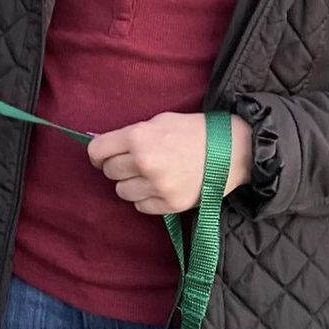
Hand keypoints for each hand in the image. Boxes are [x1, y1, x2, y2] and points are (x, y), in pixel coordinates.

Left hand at [86, 112, 252, 214]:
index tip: (101, 155)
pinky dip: (146, 198)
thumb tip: (104, 147)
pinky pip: (140, 206)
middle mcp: (144, 162)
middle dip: (117, 166)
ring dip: (131, 184)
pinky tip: (159, 187)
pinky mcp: (170, 204)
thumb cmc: (193, 130)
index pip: (97, 151)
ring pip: (122, 191)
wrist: (231, 150)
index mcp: (138, 137)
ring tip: (148, 175)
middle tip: (132, 162)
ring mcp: (157, 186)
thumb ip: (131, 134)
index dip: (97, 153)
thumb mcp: (159, 121)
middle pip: (109, 171)